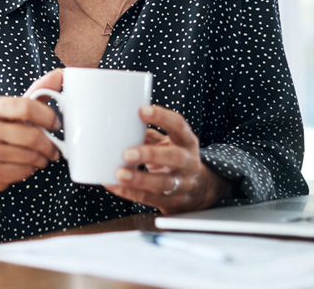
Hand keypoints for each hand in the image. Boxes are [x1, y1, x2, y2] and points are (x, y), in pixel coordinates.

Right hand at [0, 69, 62, 247]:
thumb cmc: (1, 130)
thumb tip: (61, 74)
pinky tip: (27, 165)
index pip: (27, 107)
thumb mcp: (14, 110)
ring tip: (41, 156)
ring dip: (43, 158)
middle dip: (50, 144)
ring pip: (31, 156)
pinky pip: (24, 171)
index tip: (56, 123)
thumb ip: (38, 92)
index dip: (48, 116)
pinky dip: (32, 169)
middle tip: (55, 147)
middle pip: (32, 136)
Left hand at [103, 105, 231, 213]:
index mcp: (187, 142)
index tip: (141, 111)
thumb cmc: (176, 159)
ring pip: (163, 183)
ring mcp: (183, 184)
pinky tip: (114, 185)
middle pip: (174, 157)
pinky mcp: (173, 202)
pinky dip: (130, 192)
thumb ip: (149, 135)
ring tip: (119, 173)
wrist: (200, 190)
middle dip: (150, 155)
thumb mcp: (170, 143)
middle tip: (127, 153)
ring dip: (139, 179)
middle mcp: (189, 162)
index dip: (162, 117)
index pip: (179, 126)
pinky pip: (150, 199)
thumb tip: (121, 126)